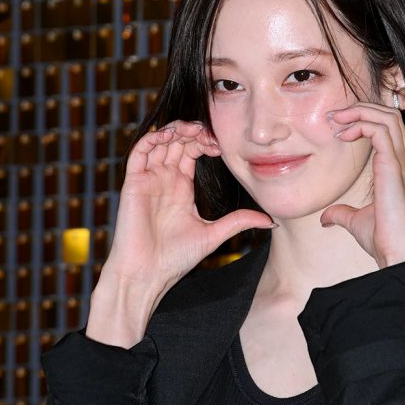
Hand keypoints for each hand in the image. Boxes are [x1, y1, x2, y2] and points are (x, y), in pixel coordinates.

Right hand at [88, 120, 274, 346]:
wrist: (146, 275)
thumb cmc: (175, 259)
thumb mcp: (214, 235)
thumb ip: (239, 221)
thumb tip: (271, 220)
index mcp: (181, 187)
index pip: (192, 151)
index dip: (206, 141)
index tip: (222, 145)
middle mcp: (164, 179)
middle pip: (178, 141)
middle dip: (194, 131)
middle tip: (211, 135)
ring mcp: (149, 179)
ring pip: (159, 141)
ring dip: (175, 129)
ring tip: (194, 130)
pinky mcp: (133, 183)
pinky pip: (139, 152)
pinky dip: (153, 138)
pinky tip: (170, 135)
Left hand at [320, 103, 404, 267]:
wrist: (396, 252)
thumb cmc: (382, 239)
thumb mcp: (355, 221)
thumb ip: (342, 214)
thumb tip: (325, 218)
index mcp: (398, 168)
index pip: (388, 128)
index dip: (364, 120)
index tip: (337, 128)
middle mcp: (404, 160)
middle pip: (390, 115)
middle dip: (361, 109)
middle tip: (334, 117)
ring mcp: (402, 161)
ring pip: (387, 116)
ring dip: (359, 112)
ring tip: (336, 120)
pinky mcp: (394, 165)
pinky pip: (380, 129)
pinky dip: (361, 123)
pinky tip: (342, 135)